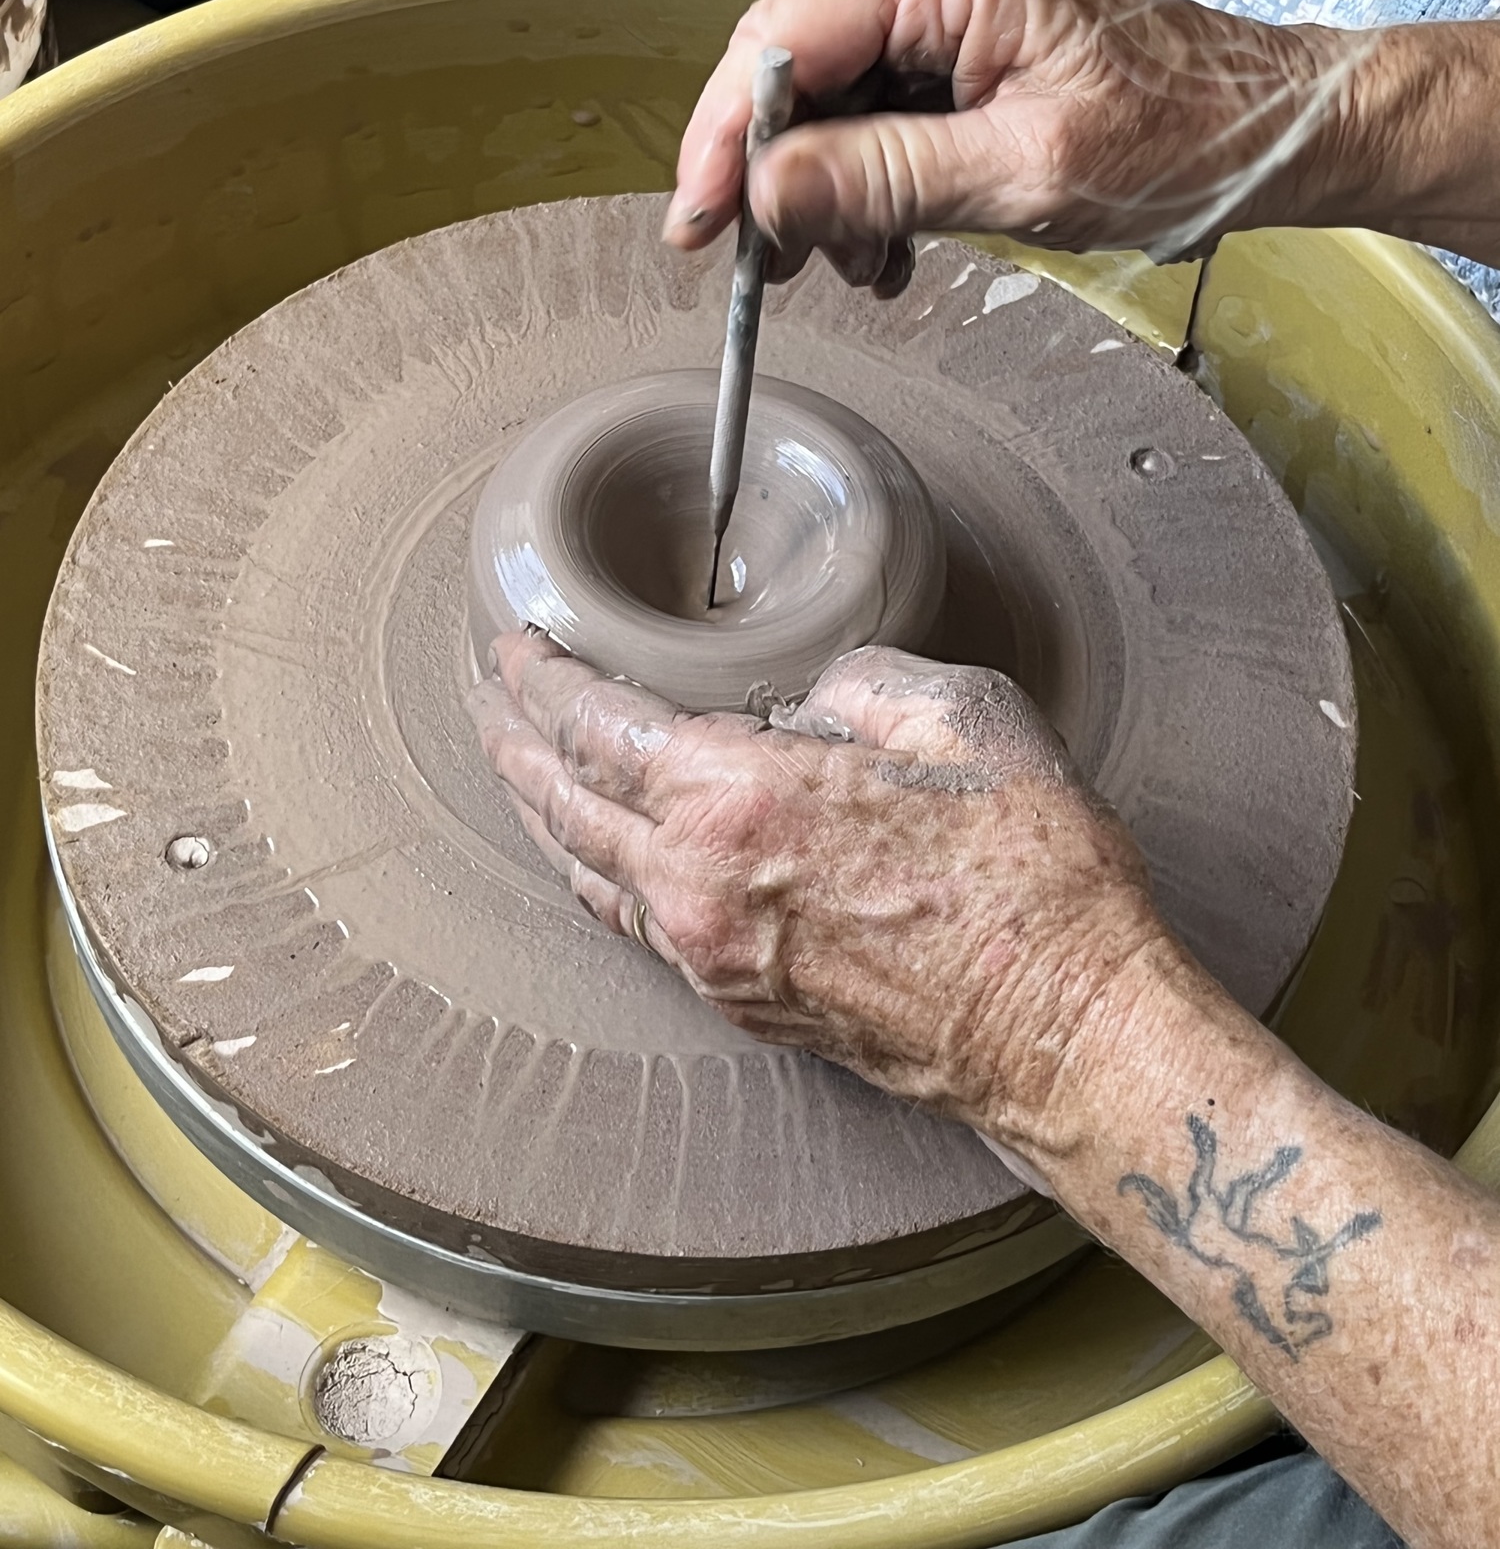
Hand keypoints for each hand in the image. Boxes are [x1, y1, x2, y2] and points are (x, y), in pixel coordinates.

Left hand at [468, 631, 1166, 1159]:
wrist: (1064, 1028)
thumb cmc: (1031, 879)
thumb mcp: (959, 716)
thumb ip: (855, 684)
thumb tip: (804, 703)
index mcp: (739, 795)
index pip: (592, 723)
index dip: (541, 676)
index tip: (518, 643)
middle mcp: (699, 882)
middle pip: (559, 797)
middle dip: (510, 735)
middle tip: (484, 690)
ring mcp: (710, 954)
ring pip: (582, 867)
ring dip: (536, 806)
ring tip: (512, 761)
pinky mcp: (738, 1003)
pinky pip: (629, 922)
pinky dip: (589, 868)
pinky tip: (591, 849)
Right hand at [664, 0, 1340, 277]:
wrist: (1267, 129)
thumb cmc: (1178, 138)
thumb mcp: (1022, 173)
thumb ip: (883, 179)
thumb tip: (761, 197)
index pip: (784, 36)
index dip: (727, 136)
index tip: (698, 230)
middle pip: (794, 66)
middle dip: (783, 176)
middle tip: (784, 273)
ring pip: (825, 98)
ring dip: (830, 193)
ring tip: (874, 265)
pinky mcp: (952, 32)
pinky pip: (870, 106)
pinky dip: (868, 180)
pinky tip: (894, 241)